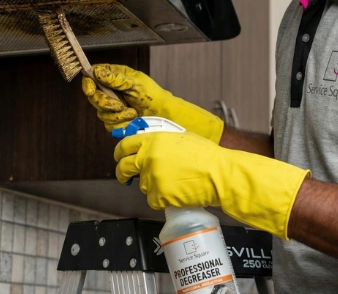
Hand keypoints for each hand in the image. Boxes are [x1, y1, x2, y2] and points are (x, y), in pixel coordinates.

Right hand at [82, 64, 223, 141]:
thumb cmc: (152, 95)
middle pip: (93, 96)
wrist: (162, 114)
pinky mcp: (115, 120)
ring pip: (101, 112)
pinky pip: (109, 124)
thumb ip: (116, 79)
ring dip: (117, 114)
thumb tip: (98, 72)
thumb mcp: (135, 83)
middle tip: (118, 105)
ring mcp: (112, 105)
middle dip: (105, 103)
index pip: (92, 76)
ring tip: (132, 112)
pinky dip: (121, 122)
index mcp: (114, 76)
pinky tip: (132, 118)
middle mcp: (110, 90)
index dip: (88, 83)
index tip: (91, 90)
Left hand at [114, 131, 309, 239]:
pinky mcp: (157, 195)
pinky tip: (176, 192)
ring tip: (173, 182)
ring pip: (142, 185)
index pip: (125, 144)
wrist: (218, 173)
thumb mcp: (179, 137)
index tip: (120, 157)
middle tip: (126, 177)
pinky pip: (153, 200)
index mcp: (153, 139)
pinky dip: (162, 199)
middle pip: (123, 167)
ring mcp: (152, 176)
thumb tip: (147, 145)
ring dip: (152, 186)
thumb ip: (160, 141)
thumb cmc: (205, 155)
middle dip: (122, 173)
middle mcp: (148, 156)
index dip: (119, 152)